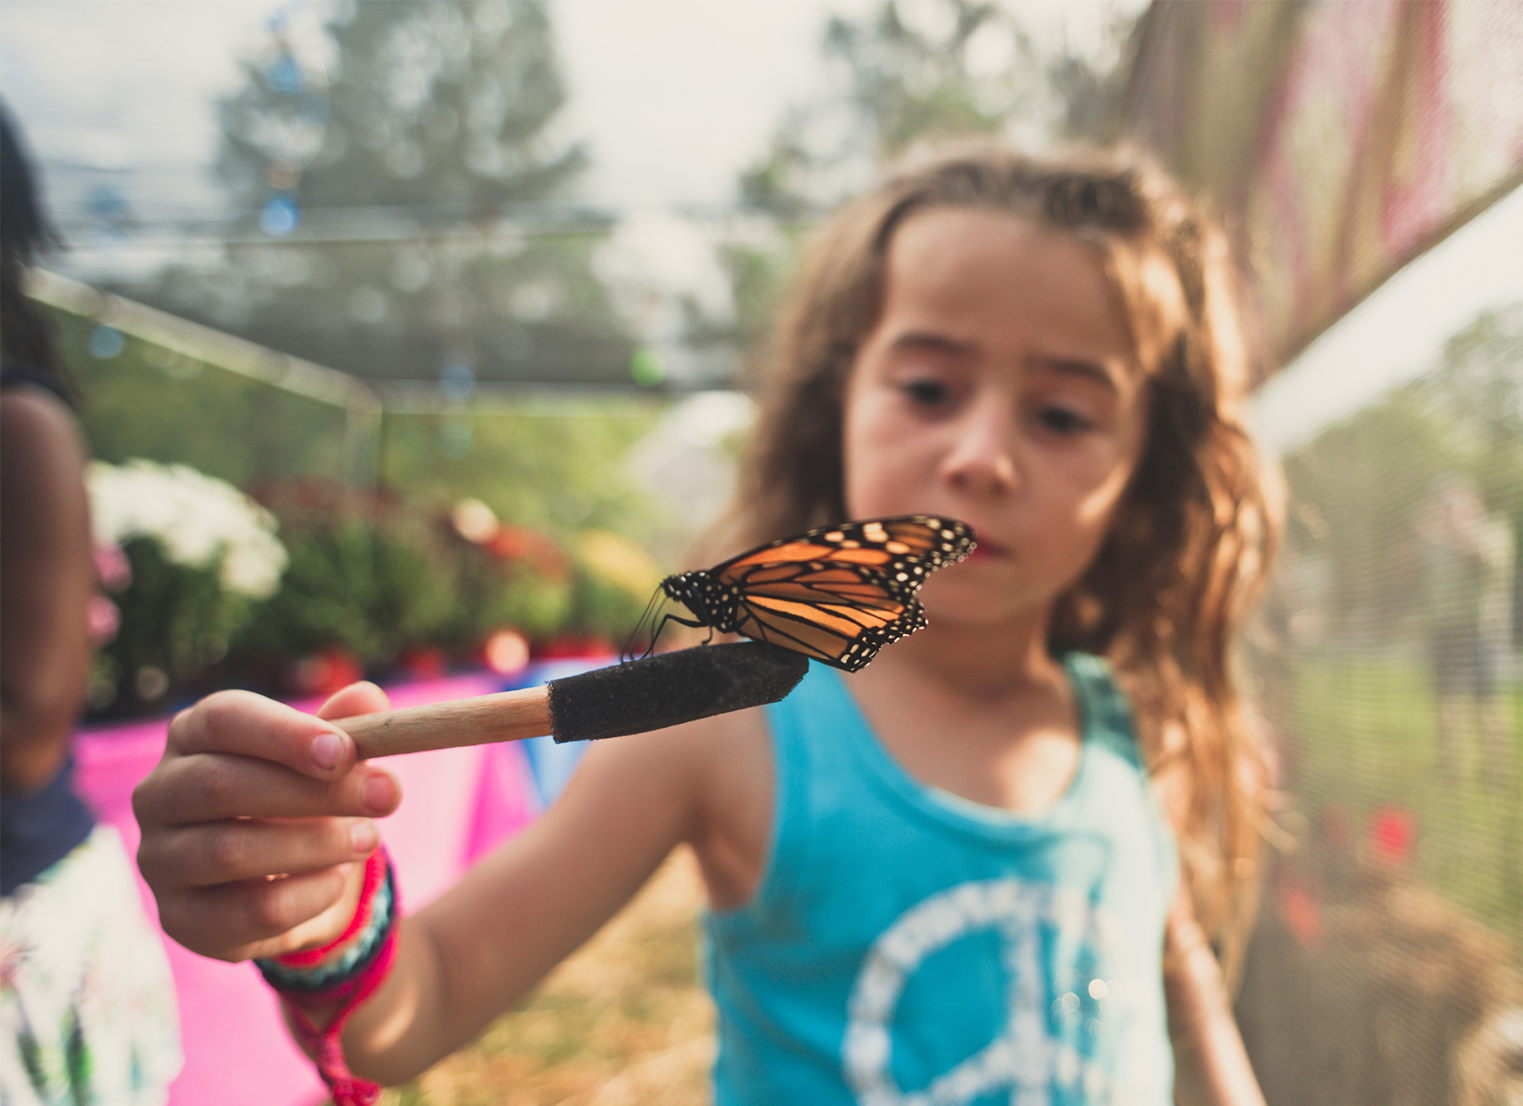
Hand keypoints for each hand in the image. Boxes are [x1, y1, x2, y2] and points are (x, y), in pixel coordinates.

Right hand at [133, 682, 401, 962]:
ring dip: (315, 844)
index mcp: (193, 735)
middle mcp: (160, 794)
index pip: (222, 719)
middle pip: (221, 785)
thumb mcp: (327, 757)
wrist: (283, 880)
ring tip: (368, 839)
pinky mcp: (180, 919)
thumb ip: (347, 728)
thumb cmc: (300, 796)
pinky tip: (337, 880)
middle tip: (387, 796)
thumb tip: (367, 698)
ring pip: (230, 851)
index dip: (284, 734)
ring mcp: (161, 860)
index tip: (344, 753)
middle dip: (313, 792)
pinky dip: (307, 895)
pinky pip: (248, 911)